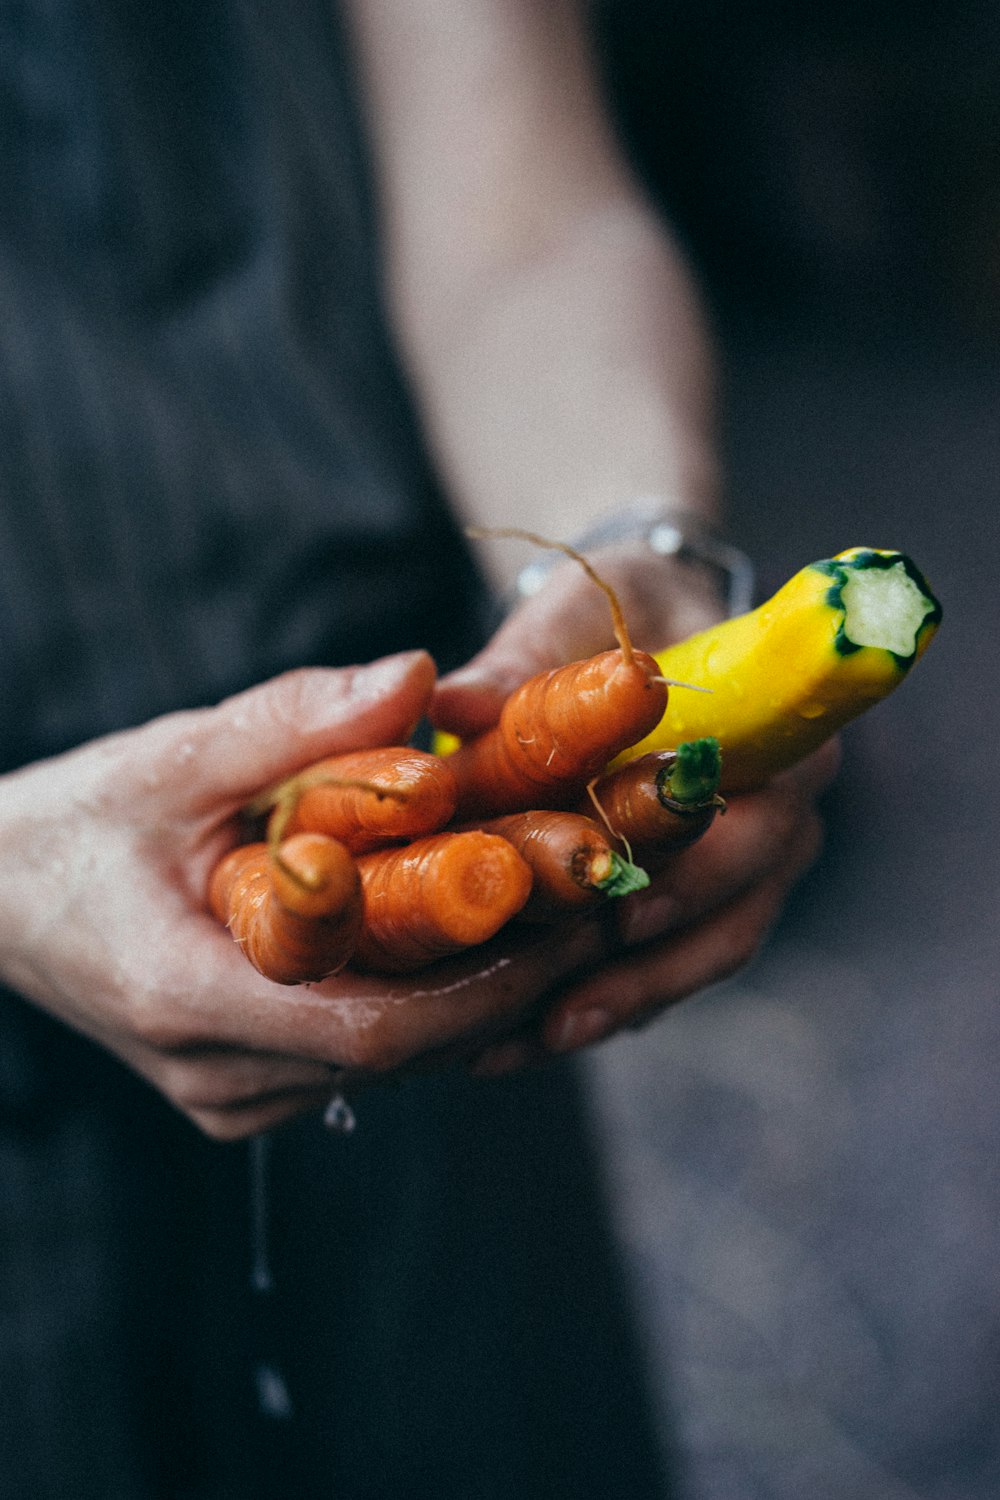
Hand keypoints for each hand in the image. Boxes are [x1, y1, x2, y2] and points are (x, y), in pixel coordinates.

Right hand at [0, 651, 581, 1138]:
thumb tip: (421, 676)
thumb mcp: (172, 756)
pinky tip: (471, 932)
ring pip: (393, 1061)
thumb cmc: (74, 824)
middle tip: (598, 895)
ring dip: (478, 989)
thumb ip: (293, 721)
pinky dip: (424, 999)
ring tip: (558, 904)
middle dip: (512, 977)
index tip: (579, 910)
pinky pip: (360, 1055)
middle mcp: (220, 1075)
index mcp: (192, 1000)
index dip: (496, 977)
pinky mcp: (242, 1091)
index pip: (383, 1026)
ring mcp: (231, 1097)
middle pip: (407, 1049)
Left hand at [430, 548, 838, 1070]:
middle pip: (739, 908)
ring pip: (708, 952)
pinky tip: (524, 1037)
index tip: (623, 917)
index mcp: (772, 731)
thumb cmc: (612, 616)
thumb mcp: (569, 622)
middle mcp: (778, 808)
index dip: (698, 875)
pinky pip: (673, 963)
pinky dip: (609, 1000)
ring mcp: (750, 865)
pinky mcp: (705, 900)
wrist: (640, 633)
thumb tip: (449, 707)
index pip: (762, 816)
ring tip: (531, 1043)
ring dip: (624, 1002)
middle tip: (560, 1014)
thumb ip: (520, 670)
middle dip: (650, 969)